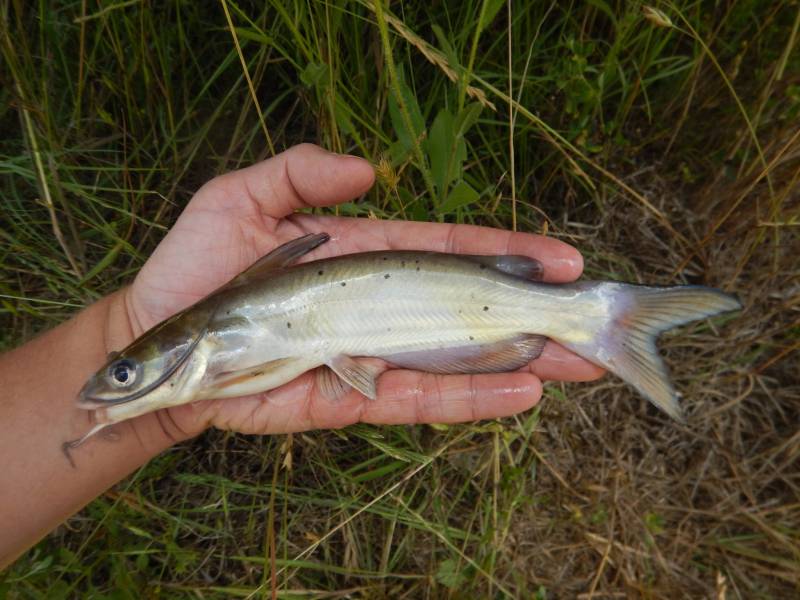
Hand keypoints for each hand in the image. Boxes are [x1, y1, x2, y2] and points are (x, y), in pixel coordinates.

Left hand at [112, 144, 602, 442]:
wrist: (164, 345)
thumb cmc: (195, 266)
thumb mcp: (242, 197)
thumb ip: (301, 173)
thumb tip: (372, 170)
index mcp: (366, 258)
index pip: (449, 251)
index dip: (505, 253)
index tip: (562, 259)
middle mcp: (379, 307)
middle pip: (469, 309)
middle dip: (534, 316)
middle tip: (594, 323)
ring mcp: (371, 355)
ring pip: (457, 359)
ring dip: (520, 361)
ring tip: (581, 365)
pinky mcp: (353, 397)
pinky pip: (418, 399)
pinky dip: (468, 396)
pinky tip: (520, 393)